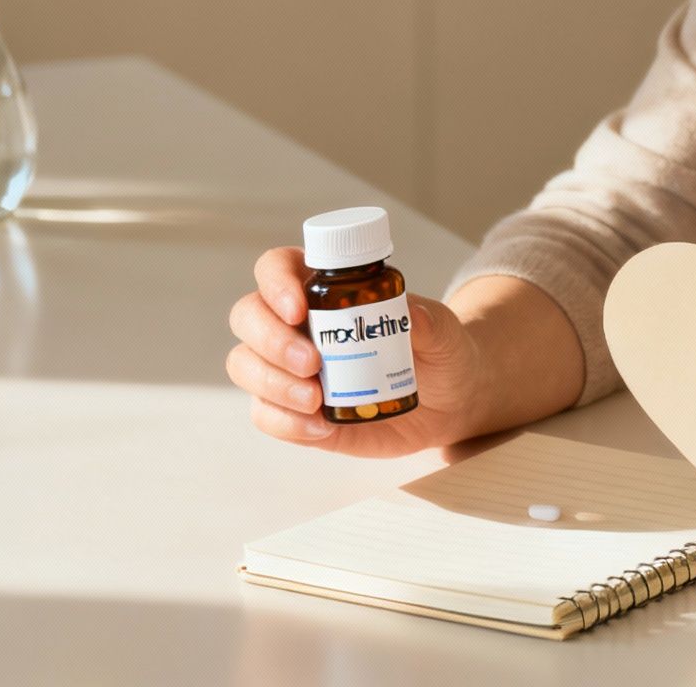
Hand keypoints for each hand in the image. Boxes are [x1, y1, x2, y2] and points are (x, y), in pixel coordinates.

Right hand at [226, 247, 489, 457]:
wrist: (450, 401)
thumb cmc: (441, 352)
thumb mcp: (447, 334)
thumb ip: (433, 323)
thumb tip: (411, 315)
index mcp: (324, 287)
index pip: (276, 267)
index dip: (276, 282)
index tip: (299, 308)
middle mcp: (296, 324)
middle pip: (248, 315)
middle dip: (270, 340)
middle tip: (312, 363)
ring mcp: (289, 369)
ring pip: (245, 365)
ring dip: (272, 383)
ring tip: (316, 400)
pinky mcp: (295, 411)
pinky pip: (265, 414)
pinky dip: (285, 422)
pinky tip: (321, 427)